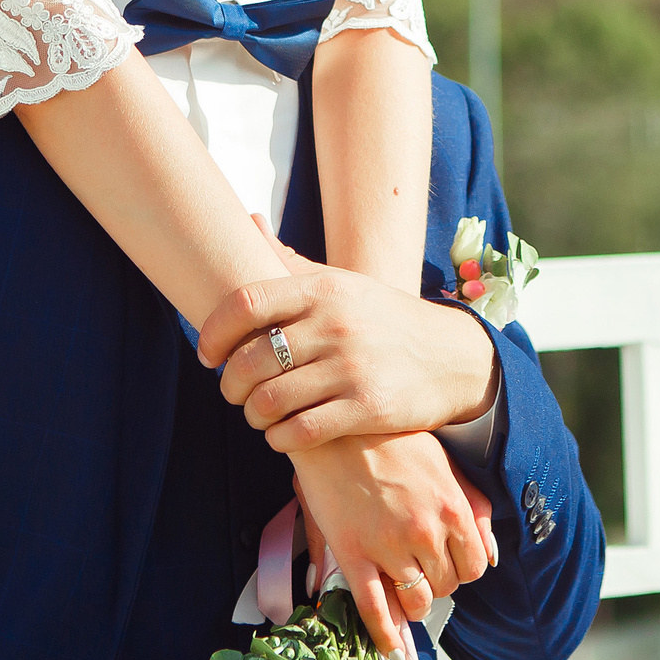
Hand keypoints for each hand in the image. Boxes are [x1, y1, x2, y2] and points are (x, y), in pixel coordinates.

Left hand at [200, 220, 497, 451]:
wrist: (451, 358)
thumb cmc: (382, 319)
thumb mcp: (342, 283)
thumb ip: (290, 261)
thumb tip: (247, 221)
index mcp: (324, 290)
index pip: (246, 303)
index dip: (213, 331)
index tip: (208, 353)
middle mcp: (336, 325)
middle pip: (249, 361)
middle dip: (230, 385)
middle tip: (235, 392)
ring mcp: (352, 367)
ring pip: (268, 402)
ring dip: (253, 415)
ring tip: (259, 413)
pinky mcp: (368, 407)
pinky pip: (300, 432)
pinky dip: (280, 438)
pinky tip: (283, 432)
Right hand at [290, 433, 497, 659]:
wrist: (337, 426)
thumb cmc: (392, 440)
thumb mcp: (444, 465)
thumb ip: (474, 509)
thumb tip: (491, 555)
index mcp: (452, 509)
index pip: (473, 567)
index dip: (462, 571)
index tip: (450, 565)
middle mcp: (425, 533)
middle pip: (446, 586)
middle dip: (438, 584)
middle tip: (423, 571)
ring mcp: (388, 547)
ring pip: (416, 602)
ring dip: (415, 604)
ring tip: (405, 590)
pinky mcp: (353, 555)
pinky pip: (374, 609)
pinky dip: (385, 636)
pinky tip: (392, 652)